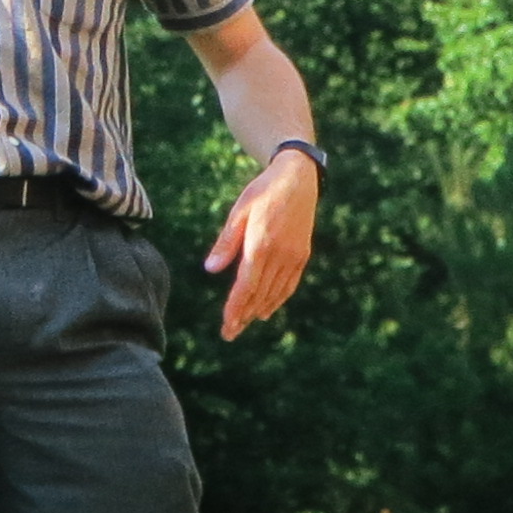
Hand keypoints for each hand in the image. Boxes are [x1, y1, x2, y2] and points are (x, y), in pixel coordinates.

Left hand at [203, 147, 319, 339]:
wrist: (298, 178)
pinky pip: (289, 285)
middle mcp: (280, 254)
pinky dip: (277, 300)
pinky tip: (266, 309)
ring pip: (275, 293)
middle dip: (243, 316)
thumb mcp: (239, 212)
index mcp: (260, 244)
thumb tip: (210, 270)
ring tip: (244, 324)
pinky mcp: (302, 255)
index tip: (226, 326)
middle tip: (229, 334)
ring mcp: (294, 256)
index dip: (235, 309)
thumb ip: (226, 243)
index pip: (245, 286)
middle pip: (259, 295)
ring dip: (258, 311)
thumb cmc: (263, 192)